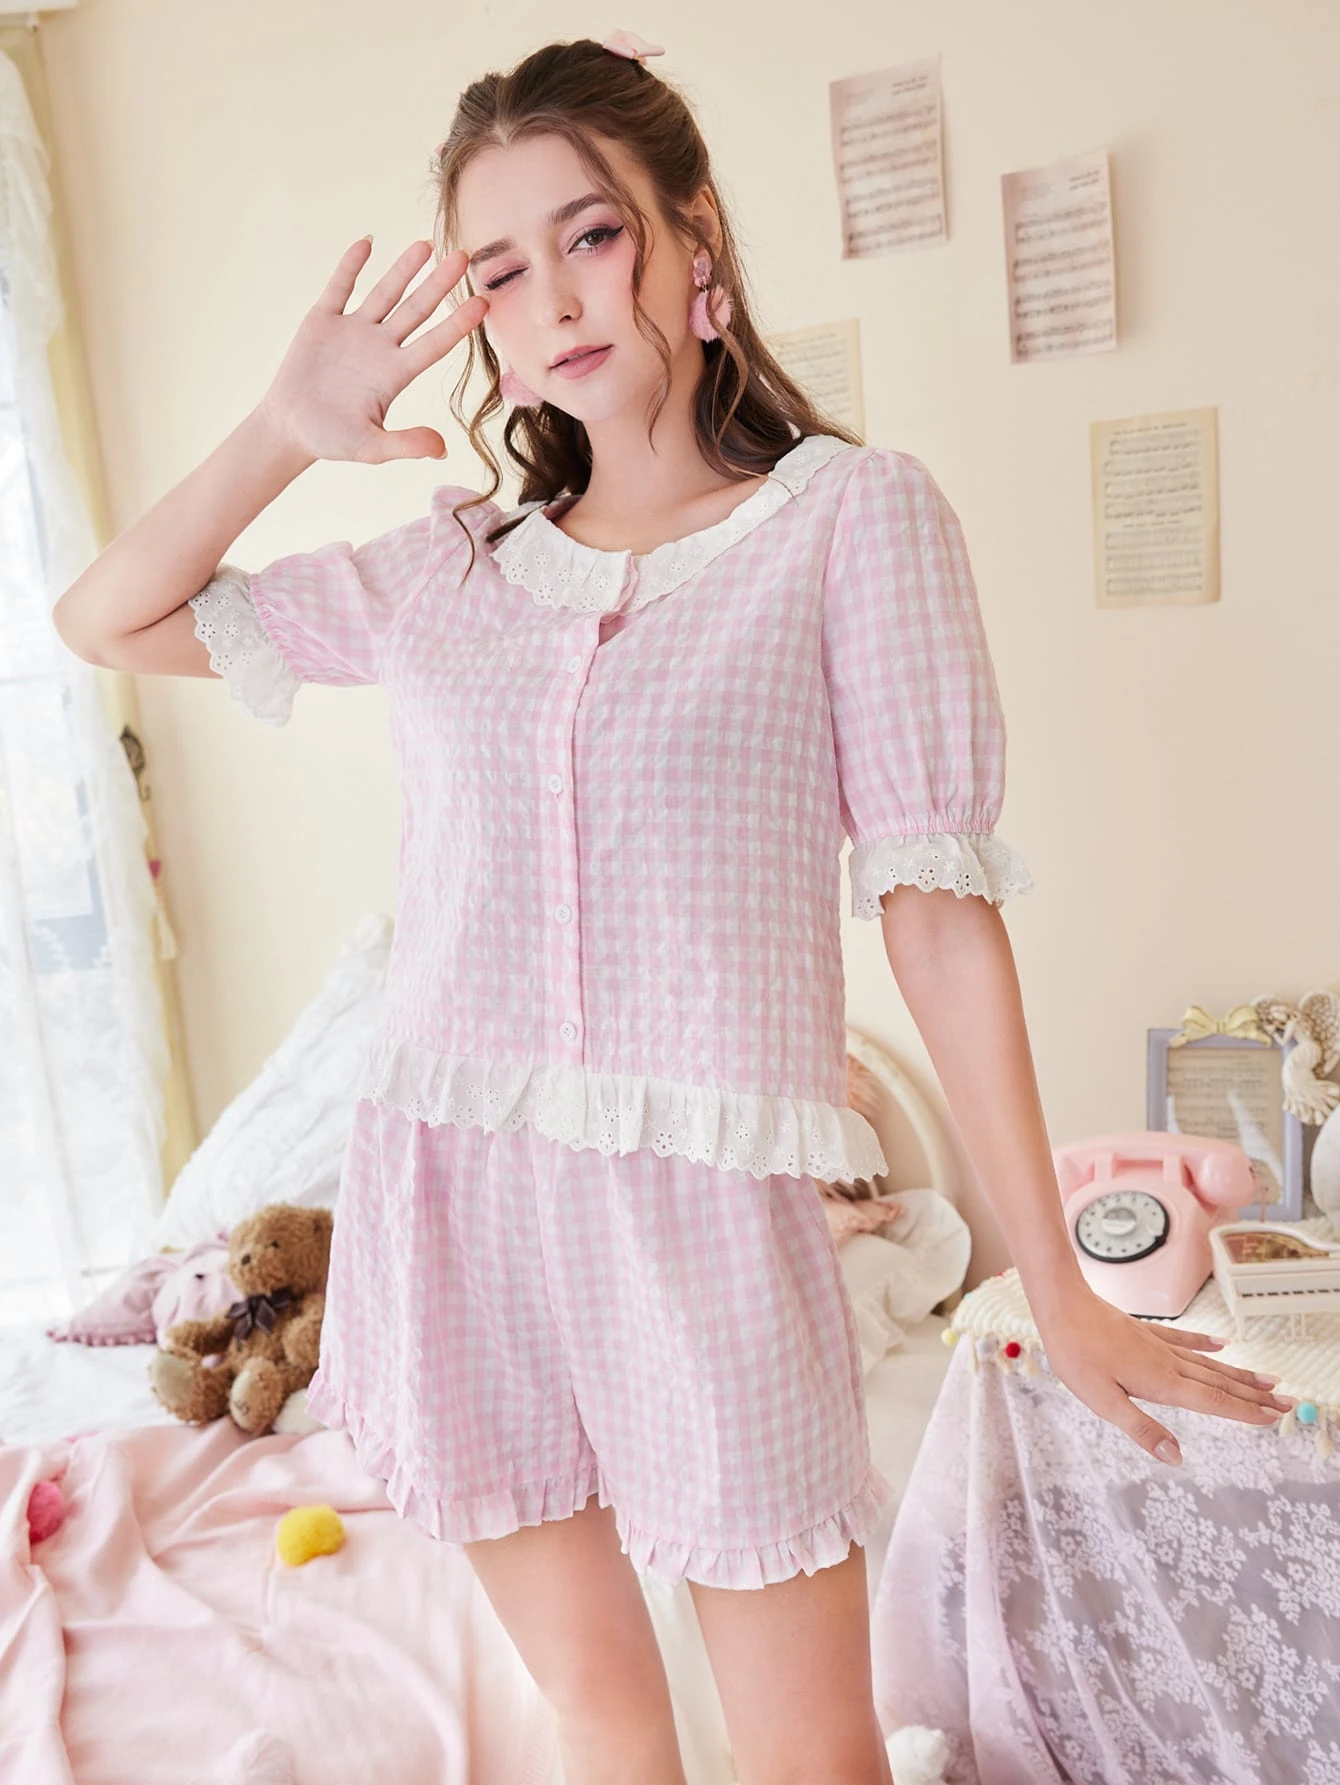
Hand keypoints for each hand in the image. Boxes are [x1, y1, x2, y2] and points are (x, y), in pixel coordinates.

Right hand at [256, 238, 489, 465]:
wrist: (291, 429)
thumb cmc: (332, 441)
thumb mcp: (370, 448)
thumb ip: (405, 445)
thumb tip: (442, 450)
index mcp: (395, 374)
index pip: (434, 344)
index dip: (457, 324)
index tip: (482, 303)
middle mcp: (380, 347)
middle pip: (416, 310)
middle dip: (438, 284)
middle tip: (463, 256)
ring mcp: (353, 330)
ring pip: (384, 293)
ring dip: (403, 269)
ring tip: (426, 245)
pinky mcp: (322, 321)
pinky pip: (340, 288)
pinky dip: (351, 266)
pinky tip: (367, 243)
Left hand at [1035, 1282, 1294, 1463]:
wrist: (1062, 1305)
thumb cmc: (1076, 1354)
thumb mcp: (1102, 1401)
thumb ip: (1141, 1429)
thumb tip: (1176, 1458)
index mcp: (1161, 1382)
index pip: (1213, 1402)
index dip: (1245, 1412)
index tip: (1275, 1418)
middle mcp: (1168, 1362)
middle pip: (1220, 1383)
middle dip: (1254, 1396)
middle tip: (1288, 1405)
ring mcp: (1158, 1345)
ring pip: (1208, 1363)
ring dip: (1240, 1374)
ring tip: (1268, 1381)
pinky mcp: (1145, 1332)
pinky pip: (1184, 1340)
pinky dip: (1206, 1344)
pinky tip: (1222, 1346)